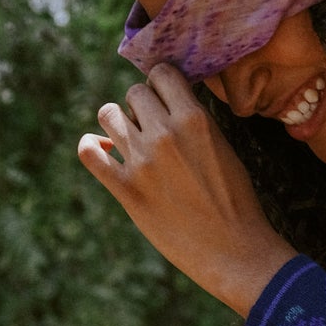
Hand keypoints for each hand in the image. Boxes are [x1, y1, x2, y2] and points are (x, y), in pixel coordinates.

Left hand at [78, 66, 294, 315]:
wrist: (235, 251)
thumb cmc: (236, 201)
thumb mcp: (224, 148)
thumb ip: (195, 122)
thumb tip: (169, 103)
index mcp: (194, 119)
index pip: (161, 73)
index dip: (161, 85)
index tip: (165, 100)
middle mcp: (164, 134)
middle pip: (134, 93)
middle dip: (142, 106)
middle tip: (153, 128)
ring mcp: (141, 161)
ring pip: (108, 115)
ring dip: (118, 123)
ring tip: (130, 140)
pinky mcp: (125, 190)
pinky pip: (89, 152)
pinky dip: (91, 146)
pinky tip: (103, 151)